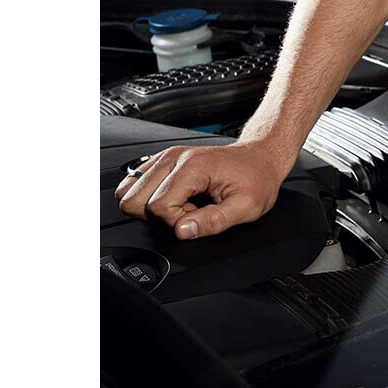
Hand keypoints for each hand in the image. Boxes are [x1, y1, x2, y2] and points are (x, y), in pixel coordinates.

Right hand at [114, 139, 290, 239]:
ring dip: (153, 206)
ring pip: (128, 192)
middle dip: (160, 215)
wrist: (259, 158)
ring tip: (184, 203)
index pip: (158, 206)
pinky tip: (177, 197)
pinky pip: (134, 184)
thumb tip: (182, 230)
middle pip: (134, 199)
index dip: (177, 221)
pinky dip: (150, 197)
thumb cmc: (255, 179)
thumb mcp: (246, 207)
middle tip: (190, 210)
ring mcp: (166, 157)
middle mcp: (173, 158)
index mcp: (192, 167)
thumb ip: (213, 221)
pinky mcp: (162, 161)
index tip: (199, 214)